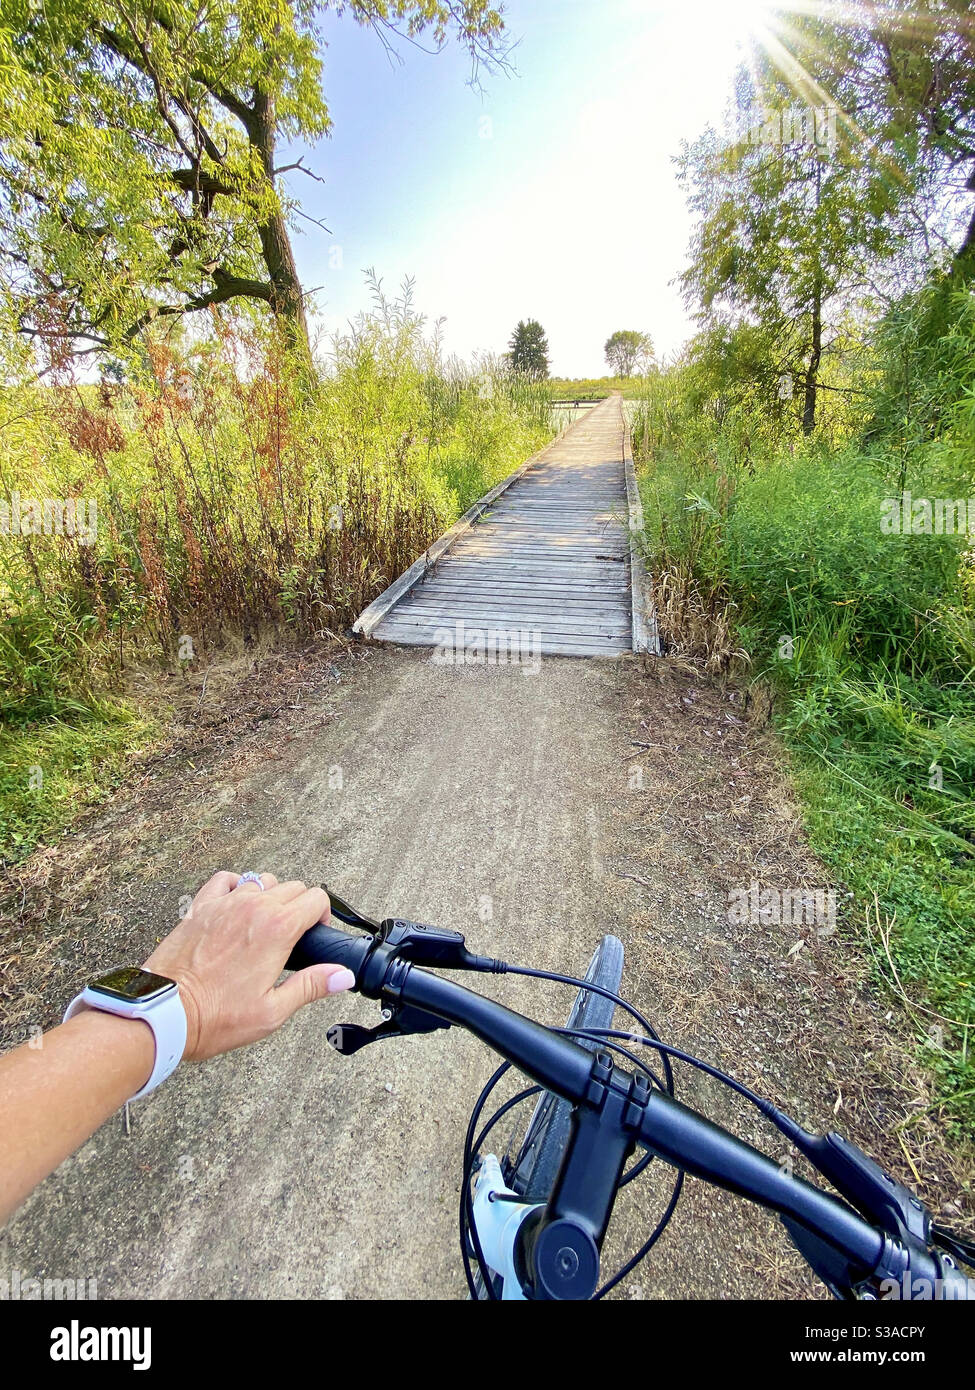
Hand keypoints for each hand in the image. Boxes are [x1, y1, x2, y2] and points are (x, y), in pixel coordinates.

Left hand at [144, 872, 354, 1060]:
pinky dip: (236, 886)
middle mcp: (253, 907)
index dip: (322, 916)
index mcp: (277, 930)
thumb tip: (342, 976)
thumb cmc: (215, 1016)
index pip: (316, 898)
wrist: (164, 1012)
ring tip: (263, 926)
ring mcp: (224, 903)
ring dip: (270, 897)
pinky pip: (225, 879)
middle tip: (291, 937)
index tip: (315, 934)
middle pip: (292, 887)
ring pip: (262, 881)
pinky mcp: (199, 907)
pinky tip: (235, 907)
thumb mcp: (272, 1011)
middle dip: (299, 907)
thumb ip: (311, 986)